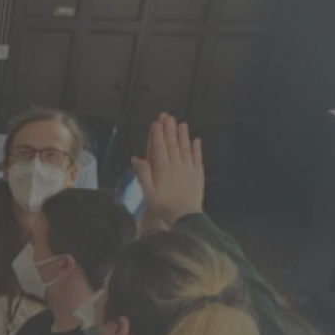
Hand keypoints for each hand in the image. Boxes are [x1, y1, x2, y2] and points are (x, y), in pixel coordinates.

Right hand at [132, 113, 203, 232]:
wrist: (186, 217)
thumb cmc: (165, 208)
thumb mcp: (148, 193)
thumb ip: (143, 175)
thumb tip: (137, 160)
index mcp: (163, 171)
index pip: (159, 148)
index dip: (157, 135)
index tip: (156, 124)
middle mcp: (177, 167)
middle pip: (173, 145)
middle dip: (170, 130)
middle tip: (168, 117)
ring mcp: (189, 170)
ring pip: (185, 149)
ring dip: (183, 135)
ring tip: (182, 124)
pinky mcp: (197, 175)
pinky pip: (197, 158)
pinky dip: (196, 148)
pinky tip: (196, 140)